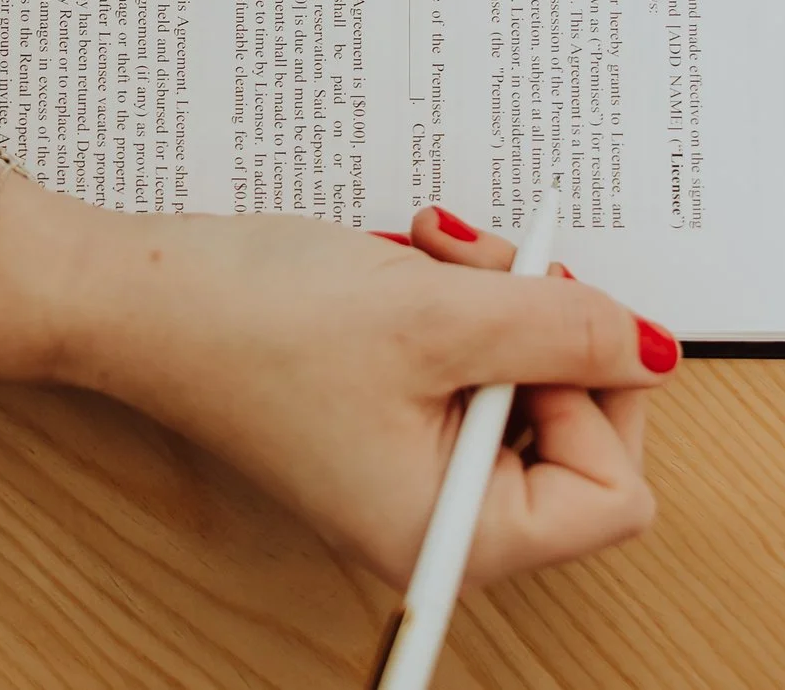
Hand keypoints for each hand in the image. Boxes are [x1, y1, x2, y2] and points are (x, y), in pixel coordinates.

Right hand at [11, 201, 677, 587]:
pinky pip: (471, 359)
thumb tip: (652, 349)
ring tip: (433, 251)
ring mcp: (414, 463)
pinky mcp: (389, 412)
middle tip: (490, 262)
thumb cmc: (249, 325)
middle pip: (577, 428)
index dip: (598, 393)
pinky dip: (456, 300)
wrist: (132, 293)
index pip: (614, 493)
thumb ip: (562, 330)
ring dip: (496, 296)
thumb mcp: (436, 315)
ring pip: (525, 376)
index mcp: (453, 533)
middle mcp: (439, 515)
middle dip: (543, 326)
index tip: (546, 320)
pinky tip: (412, 260)